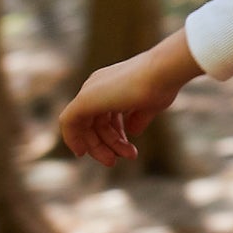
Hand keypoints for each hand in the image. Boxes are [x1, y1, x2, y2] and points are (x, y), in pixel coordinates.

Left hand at [60, 30, 201, 164]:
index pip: (105, 116)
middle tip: (116, 161)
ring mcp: (90, 92)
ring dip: (98, 147)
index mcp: (111, 85)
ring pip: (85, 126)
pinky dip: (72, 138)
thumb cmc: (162, 85)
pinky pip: (69, 122)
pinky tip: (81, 152)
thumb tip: (132, 132)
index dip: (113, 135)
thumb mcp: (150, 105)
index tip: (123, 151)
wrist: (163, 72)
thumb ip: (138, 118)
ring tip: (115, 160)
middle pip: (94, 123)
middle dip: (106, 144)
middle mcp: (97, 86)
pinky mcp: (84, 100)